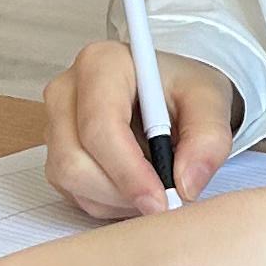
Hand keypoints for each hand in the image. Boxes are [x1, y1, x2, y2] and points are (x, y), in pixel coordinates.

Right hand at [41, 41, 239, 216]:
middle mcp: (67, 91)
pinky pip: (74, 193)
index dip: (128, 171)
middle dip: (123, 191)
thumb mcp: (210, 102)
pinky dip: (109, 202)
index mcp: (101, 64)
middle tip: (164, 200)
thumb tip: (186, 184)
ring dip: (117, 199)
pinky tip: (135, 185)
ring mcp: (55, 124)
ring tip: (154, 184)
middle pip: (74, 160)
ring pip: (71, 181)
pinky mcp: (55, 154)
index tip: (161, 199)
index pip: (100, 126)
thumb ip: (209, 139)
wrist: (170, 95)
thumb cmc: (184, 90)